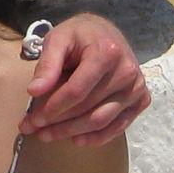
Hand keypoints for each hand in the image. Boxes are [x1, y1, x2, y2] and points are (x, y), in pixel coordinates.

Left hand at [22, 13, 150, 142]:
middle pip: (87, 108)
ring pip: (101, 121)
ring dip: (72, 133)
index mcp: (107, 53)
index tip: (32, 119)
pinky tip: (77, 139)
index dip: (53, 108)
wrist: (106, 33)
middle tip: (33, 129)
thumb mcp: (58, 39)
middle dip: (57, 123)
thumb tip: (34, 92)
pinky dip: (97, 138)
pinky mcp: (141, 99)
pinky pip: (118, 126)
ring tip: (48, 136)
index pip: (77, 91)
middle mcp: (127, 71)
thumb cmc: (80, 36)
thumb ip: (47, 64)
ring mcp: (137, 87)